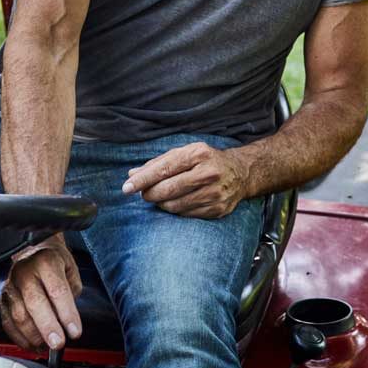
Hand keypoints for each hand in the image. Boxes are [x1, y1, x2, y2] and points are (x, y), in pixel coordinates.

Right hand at [0, 234, 82, 351]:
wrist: (34, 253)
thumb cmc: (54, 263)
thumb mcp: (71, 270)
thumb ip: (72, 294)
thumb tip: (68, 321)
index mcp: (45, 262)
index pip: (57, 290)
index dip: (67, 313)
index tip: (75, 331)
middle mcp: (24, 272)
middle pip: (35, 303)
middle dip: (48, 327)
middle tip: (58, 343)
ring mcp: (10, 286)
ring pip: (19, 316)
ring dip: (35, 336)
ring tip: (48, 346)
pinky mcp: (2, 300)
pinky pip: (8, 323)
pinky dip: (21, 338)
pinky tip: (33, 345)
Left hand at [122, 142, 247, 218]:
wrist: (241, 172)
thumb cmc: (206, 160)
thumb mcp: (184, 153)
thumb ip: (158, 163)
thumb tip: (132, 174)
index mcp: (198, 153)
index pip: (163, 169)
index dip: (142, 180)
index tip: (126, 187)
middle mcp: (208, 173)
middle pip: (168, 189)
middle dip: (149, 193)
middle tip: (143, 194)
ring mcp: (215, 193)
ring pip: (175, 205)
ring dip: (161, 203)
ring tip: (159, 197)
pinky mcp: (218, 209)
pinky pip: (187, 215)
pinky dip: (176, 210)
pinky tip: (175, 203)